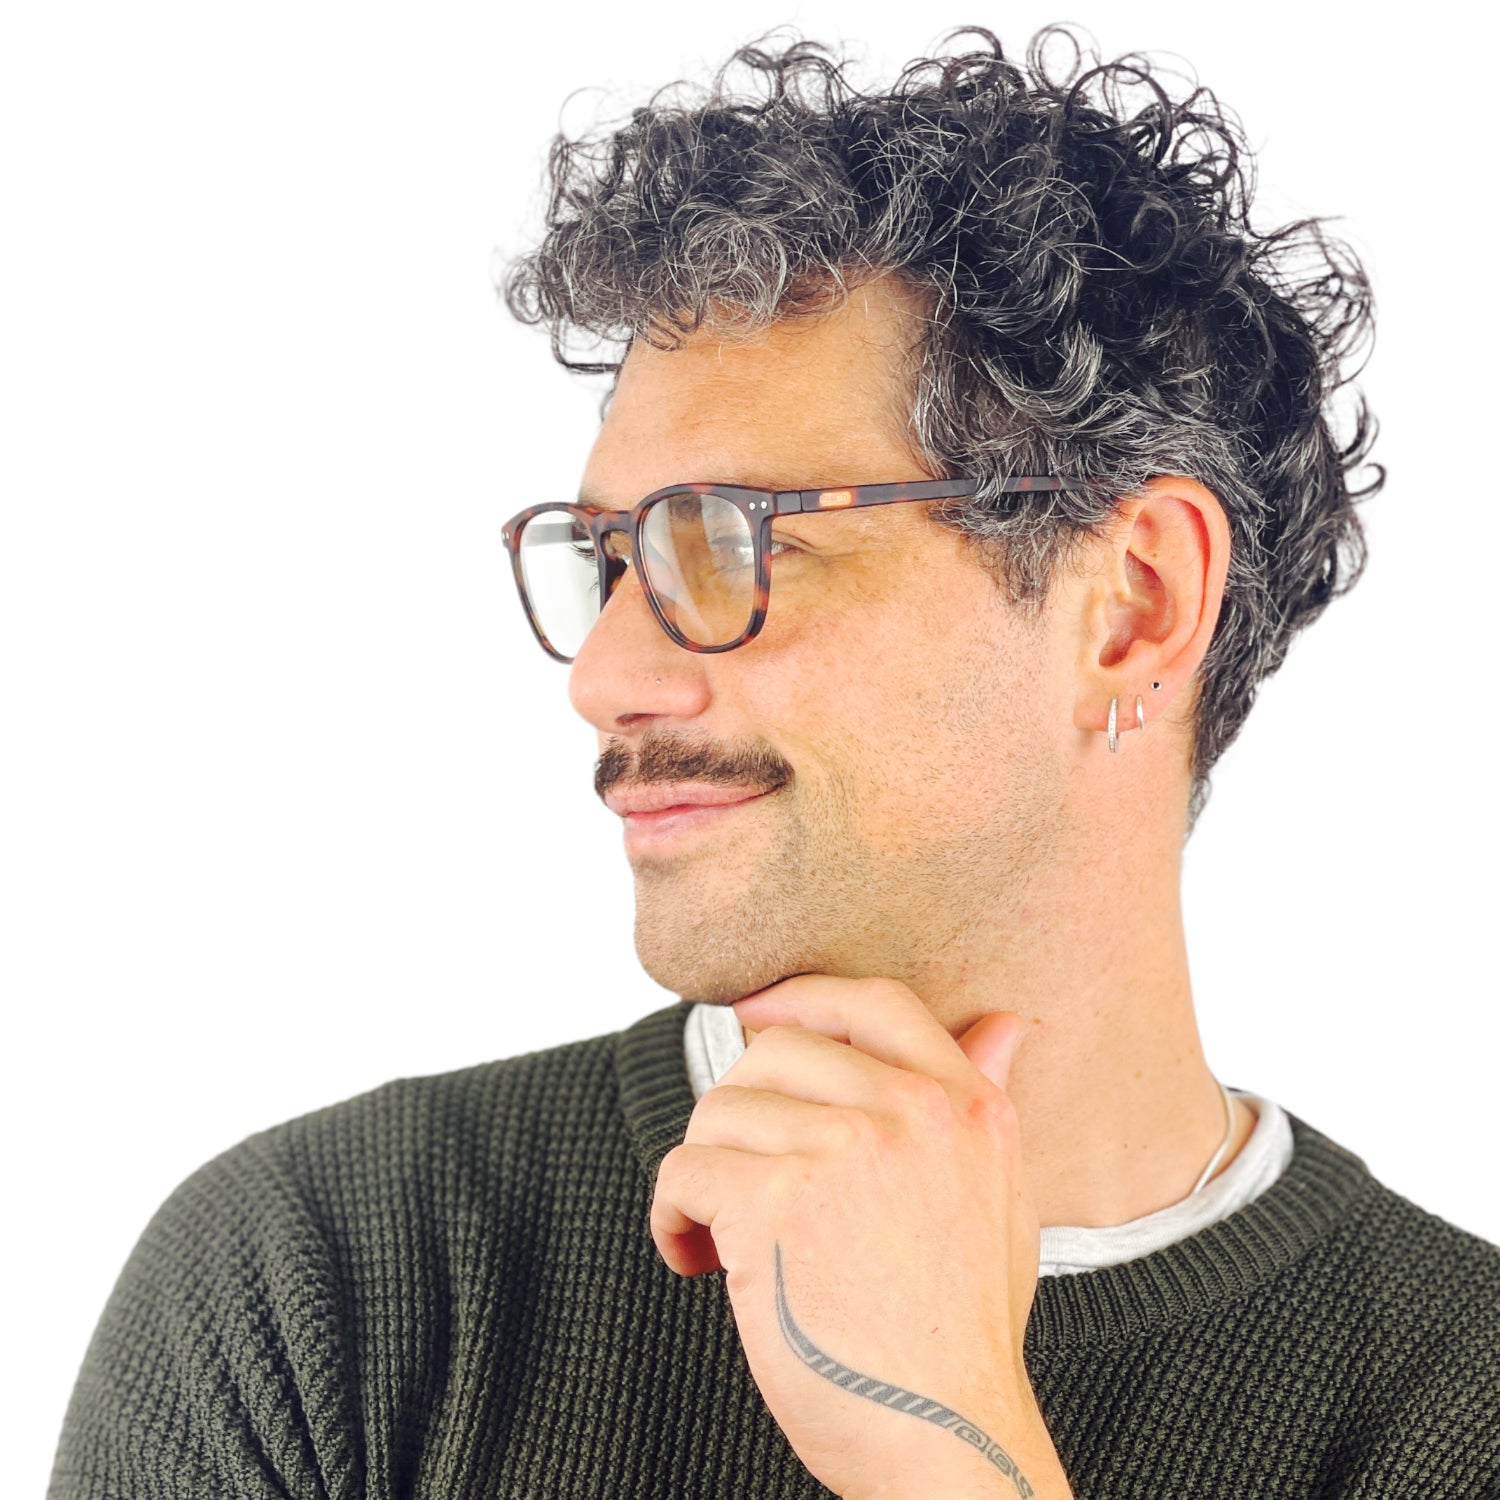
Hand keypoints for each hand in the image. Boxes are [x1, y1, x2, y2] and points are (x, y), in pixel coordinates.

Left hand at [649, 975, 1074, 1499]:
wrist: (946, 1437)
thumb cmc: (962, 1331)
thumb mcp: (1001, 1196)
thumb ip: (984, 1099)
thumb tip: (1001, 1025)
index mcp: (964, 1105)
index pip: (872, 1002)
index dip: (803, 997)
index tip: (755, 1011)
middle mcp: (907, 1111)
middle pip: (775, 1052)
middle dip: (741, 1111)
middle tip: (741, 1177)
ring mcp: (839, 1150)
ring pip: (719, 1111)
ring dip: (706, 1171)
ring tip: (725, 1235)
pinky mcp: (774, 1203)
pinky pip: (684, 1172)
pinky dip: (673, 1218)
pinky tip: (701, 1261)